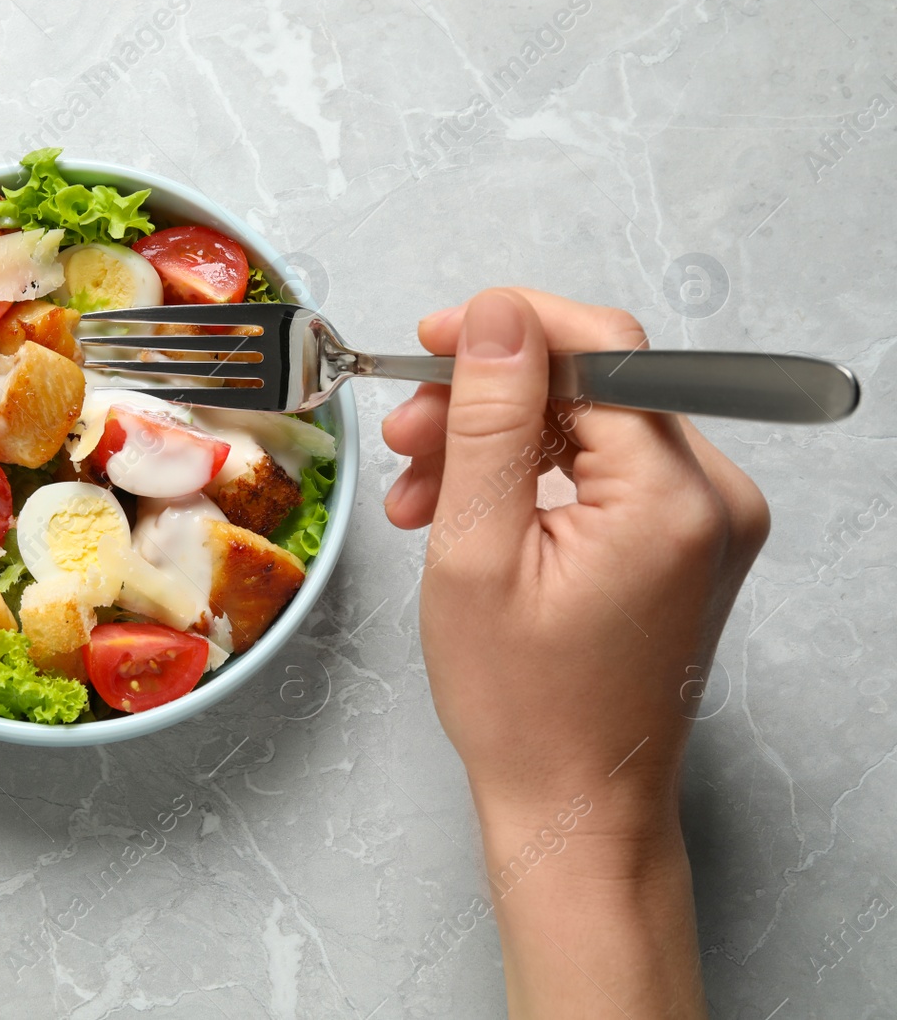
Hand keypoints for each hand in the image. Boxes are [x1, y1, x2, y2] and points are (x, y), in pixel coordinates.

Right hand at [383, 288, 767, 1017]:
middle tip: (406, 434)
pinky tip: (465, 511)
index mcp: (672, 498)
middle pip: (593, 386)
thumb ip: (488, 422)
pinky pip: (603, 471)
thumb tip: (496, 316)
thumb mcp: (477, 552)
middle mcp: (713, 498)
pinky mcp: (685, 542)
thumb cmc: (523, 706)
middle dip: (487, 400)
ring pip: (590, 426)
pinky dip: (531, 478)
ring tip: (418, 493)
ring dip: (497, 443)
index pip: (603, 350)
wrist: (574, 805)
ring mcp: (706, 522)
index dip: (507, 331)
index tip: (430, 341)